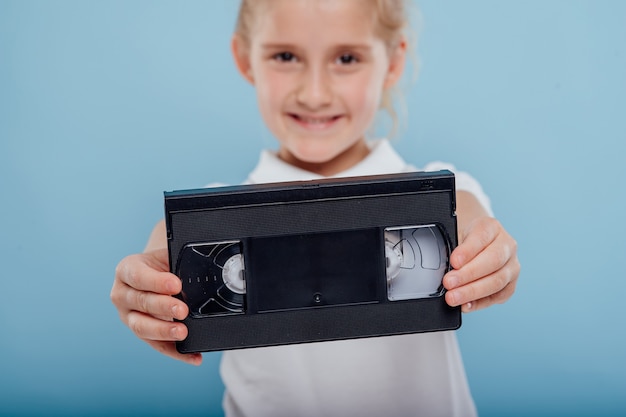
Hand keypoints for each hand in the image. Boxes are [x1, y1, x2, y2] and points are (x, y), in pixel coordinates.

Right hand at [110, 248, 202, 364]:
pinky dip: (176, 352)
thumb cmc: (163, 264)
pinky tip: (193, 356)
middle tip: (183, 310)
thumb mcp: (167, 256)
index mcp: (126, 270)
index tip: (176, 284)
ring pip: (142, 327)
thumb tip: (200, 271)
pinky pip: (158, 345)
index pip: (138, 276)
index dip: (157, 282)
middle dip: (163, 307)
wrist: (158, 273)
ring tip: (183, 332)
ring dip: (164, 331)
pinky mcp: (143, 333)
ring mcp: (129, 316)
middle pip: (140, 303)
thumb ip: (178, 262)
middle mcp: (122, 294)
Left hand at [443, 217, 519, 312]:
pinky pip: (499, 296)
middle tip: (448, 283)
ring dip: (472, 292)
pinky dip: (480, 303)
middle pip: (492, 261)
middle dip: (468, 275)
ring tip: (453, 297)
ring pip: (497, 281)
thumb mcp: (457, 234)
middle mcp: (507, 245)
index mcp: (492, 227)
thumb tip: (441, 266)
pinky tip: (466, 305)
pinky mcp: (511, 284)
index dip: (468, 251)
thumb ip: (452, 248)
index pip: (481, 237)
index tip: (454, 261)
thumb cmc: (465, 239)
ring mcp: (512, 265)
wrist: (478, 242)